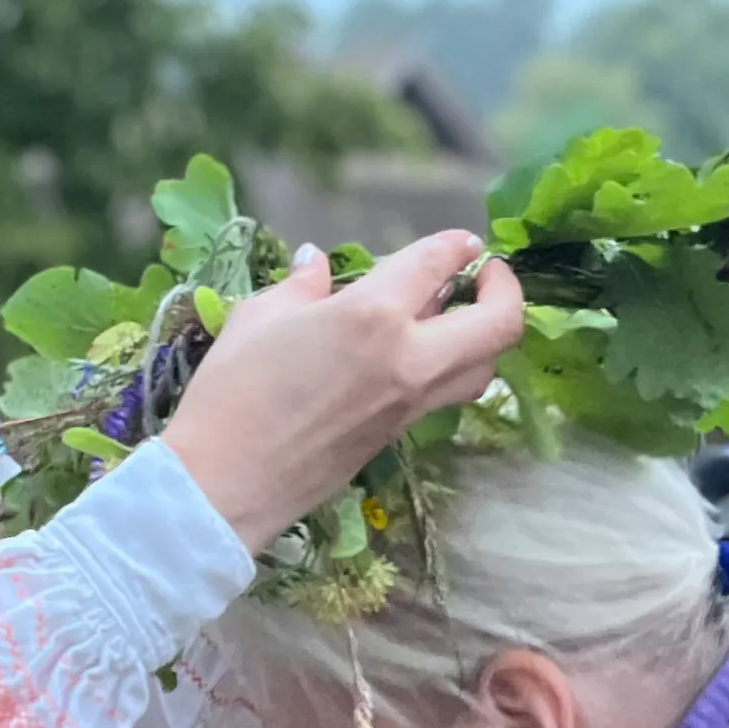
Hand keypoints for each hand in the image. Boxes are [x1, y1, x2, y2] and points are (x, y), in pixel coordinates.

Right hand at [162, 232, 524, 556]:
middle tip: (485, 277)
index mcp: (372, 315)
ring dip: (484, 336)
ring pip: (484, 367)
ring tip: (457, 319)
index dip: (457, 245)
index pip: (438, 264)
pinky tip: (419, 355)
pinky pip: (448, 394)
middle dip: (506, 290)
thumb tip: (315, 263)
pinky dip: (452, 368)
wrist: (222, 485)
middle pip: (499, 324)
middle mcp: (409, 357)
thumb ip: (300, 287)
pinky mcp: (399, 435)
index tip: (462, 242)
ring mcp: (410, 403)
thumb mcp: (258, 319)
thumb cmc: (229, 394)